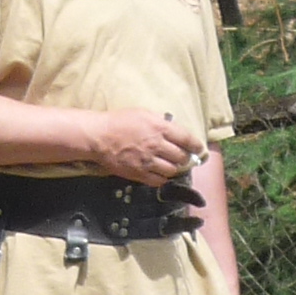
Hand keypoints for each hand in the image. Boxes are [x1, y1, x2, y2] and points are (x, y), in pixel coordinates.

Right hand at [89, 109, 203, 185]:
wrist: (97, 136)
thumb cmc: (118, 121)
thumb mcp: (142, 113)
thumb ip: (159, 122)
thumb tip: (172, 128)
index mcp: (160, 128)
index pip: (187, 139)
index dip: (196, 146)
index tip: (198, 149)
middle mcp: (157, 146)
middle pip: (181, 157)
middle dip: (184, 158)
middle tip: (181, 157)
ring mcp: (148, 161)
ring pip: (172, 170)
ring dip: (173, 168)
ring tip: (169, 165)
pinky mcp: (138, 173)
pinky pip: (158, 180)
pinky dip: (162, 178)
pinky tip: (159, 173)